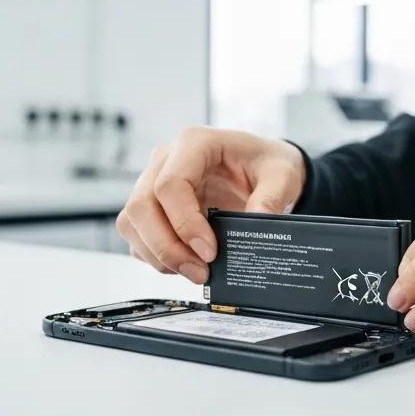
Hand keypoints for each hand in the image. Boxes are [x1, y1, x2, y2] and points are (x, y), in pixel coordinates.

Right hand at [115, 127, 306, 284]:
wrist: (262, 169)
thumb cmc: (266, 164)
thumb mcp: (282, 175)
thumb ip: (271, 198)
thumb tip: (254, 225)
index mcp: (194, 143)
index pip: (170, 184)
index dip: (184, 223)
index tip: (209, 251)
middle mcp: (165, 160)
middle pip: (141, 206)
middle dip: (166, 247)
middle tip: (199, 271)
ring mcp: (153, 182)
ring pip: (132, 223)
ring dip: (158, 255)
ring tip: (195, 272)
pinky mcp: (152, 207)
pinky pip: (137, 235)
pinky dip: (155, 257)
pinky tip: (185, 263)